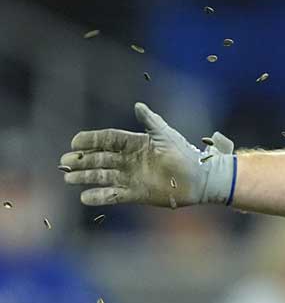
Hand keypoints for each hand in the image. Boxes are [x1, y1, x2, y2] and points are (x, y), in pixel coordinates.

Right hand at [60, 102, 235, 207]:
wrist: (201, 178)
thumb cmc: (185, 153)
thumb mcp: (166, 135)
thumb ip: (150, 121)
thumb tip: (137, 105)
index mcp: (136, 144)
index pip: (108, 140)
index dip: (91, 141)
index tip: (74, 142)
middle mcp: (131, 160)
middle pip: (101, 158)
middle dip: (82, 160)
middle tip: (65, 163)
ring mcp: (132, 177)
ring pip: (103, 176)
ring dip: (86, 177)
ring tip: (69, 178)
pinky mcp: (137, 194)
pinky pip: (113, 195)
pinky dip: (99, 196)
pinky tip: (85, 197)